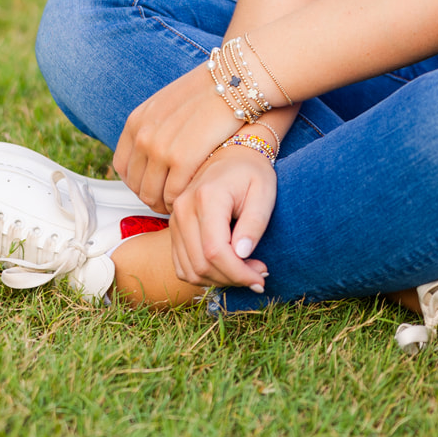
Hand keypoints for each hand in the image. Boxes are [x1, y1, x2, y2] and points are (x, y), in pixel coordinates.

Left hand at [113, 61, 233, 213]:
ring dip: (164, 202)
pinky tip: (191, 194)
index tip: (152, 184)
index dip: (135, 181)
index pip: (121, 166)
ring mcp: (160, 148)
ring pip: (151, 193)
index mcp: (136, 121)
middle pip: (135, 184)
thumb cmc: (207, 90)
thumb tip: (150, 149)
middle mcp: (143, 136)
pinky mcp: (182, 159)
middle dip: (150, 195)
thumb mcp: (166, 103)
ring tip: (180, 200)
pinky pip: (173, 193)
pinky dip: (180, 200)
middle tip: (168, 198)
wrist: (232, 80)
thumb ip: (153, 125)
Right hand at [169, 146, 276, 289]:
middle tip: (258, 275)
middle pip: (201, 265)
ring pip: (190, 270)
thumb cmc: (251, 172)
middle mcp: (183, 209)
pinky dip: (204, 276)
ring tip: (244, 271)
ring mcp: (174, 220)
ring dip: (219, 281)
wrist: (232, 155)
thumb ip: (254, 223)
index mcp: (207, 198)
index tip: (261, 279)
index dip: (238, 273)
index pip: (215, 252)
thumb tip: (242, 254)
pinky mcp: (173, 228)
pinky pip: (183, 266)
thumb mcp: (264, 192)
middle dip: (232, 279)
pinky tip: (227, 269)